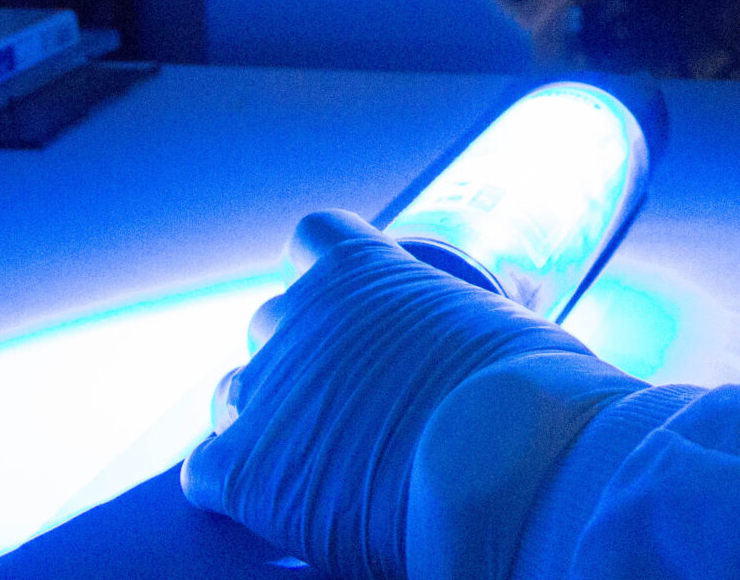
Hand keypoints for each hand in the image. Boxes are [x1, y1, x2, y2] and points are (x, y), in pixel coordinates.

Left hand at [181, 211, 612, 576]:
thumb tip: (492, 358)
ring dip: (267, 416)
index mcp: (365, 272)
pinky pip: (206, 470)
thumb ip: (470, 329)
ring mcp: (269, 391)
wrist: (507, 467)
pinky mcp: (246, 466)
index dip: (330, 273)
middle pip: (273, 322)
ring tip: (314, 456)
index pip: (316, 236)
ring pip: (236, 391)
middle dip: (305, 357)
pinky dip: (235, 485)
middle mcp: (302, 318)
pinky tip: (276, 502)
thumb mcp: (508, 329)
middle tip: (354, 402)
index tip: (356, 308)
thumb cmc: (533, 397)